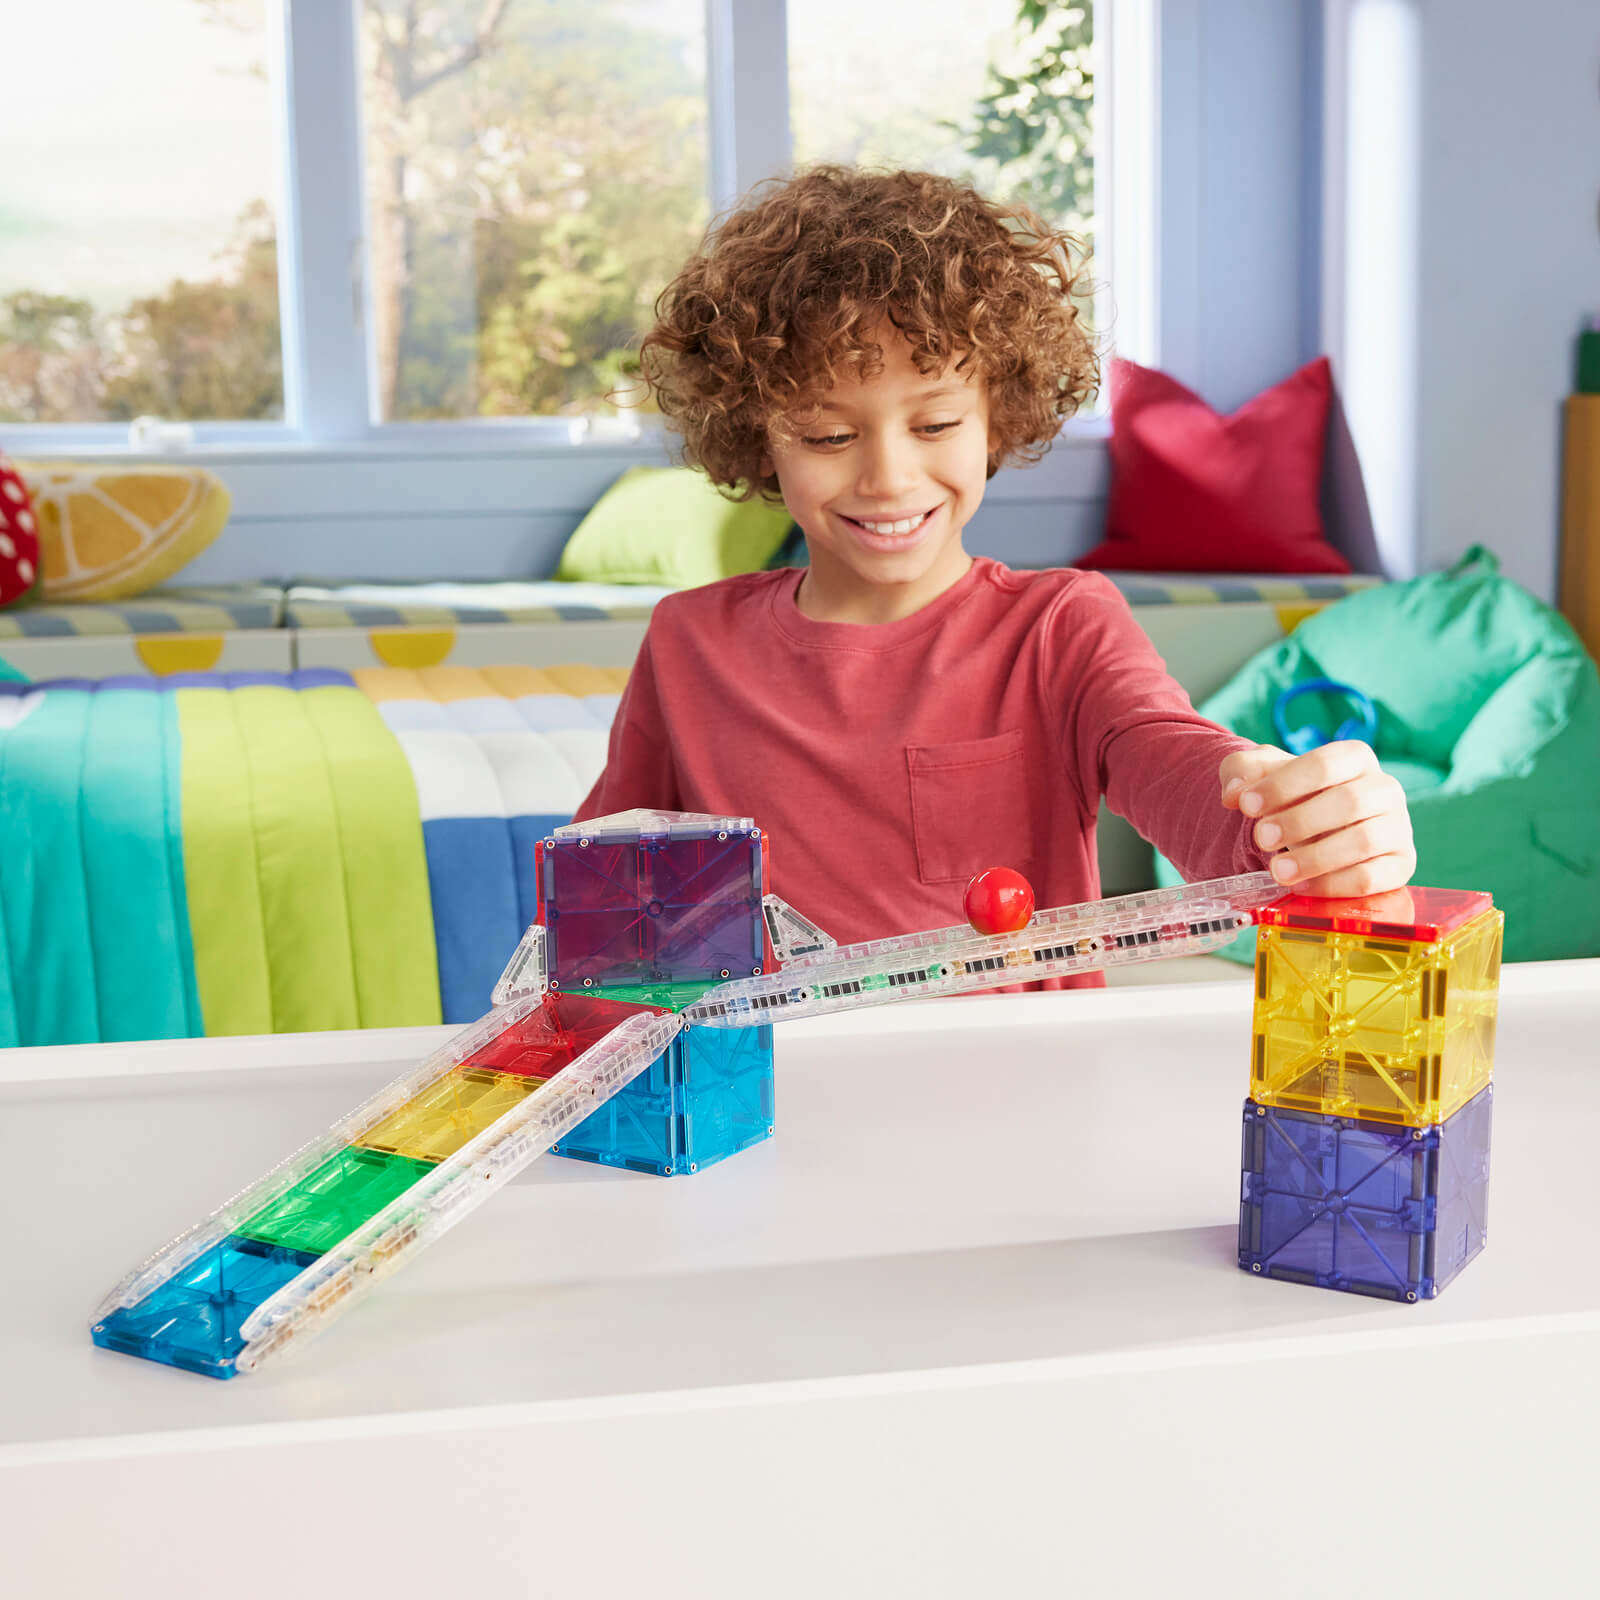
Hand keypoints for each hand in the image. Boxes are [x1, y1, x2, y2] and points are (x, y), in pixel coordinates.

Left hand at [1218, 741, 1415, 896]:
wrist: (1312, 829)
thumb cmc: (1291, 796)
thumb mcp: (1261, 774)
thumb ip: (1241, 771)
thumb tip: (1234, 793)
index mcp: (1355, 758)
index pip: (1325, 764)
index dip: (1283, 785)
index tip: (1246, 806)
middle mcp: (1385, 789)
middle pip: (1350, 802)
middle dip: (1299, 822)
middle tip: (1261, 838)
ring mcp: (1397, 828)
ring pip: (1363, 841)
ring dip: (1315, 858)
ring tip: (1277, 870)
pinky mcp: (1399, 866)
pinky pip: (1372, 878)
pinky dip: (1332, 885)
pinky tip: (1300, 887)